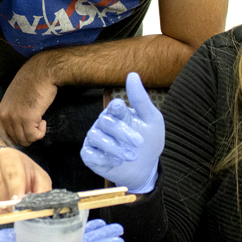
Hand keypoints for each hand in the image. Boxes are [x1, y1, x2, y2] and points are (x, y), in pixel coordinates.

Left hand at [0, 56, 57, 145]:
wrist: (42, 73)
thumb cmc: (32, 83)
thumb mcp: (14, 98)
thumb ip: (12, 112)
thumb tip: (17, 130)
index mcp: (1, 111)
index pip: (2, 134)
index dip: (14, 137)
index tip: (25, 133)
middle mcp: (5, 116)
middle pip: (15, 140)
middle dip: (27, 135)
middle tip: (35, 124)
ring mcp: (15, 118)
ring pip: (25, 140)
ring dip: (35, 133)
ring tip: (39, 120)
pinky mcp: (28, 119)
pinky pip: (34, 136)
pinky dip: (41, 132)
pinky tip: (43, 120)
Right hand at [0, 149, 51, 219]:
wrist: (0, 166)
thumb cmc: (22, 173)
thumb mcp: (38, 177)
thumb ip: (42, 191)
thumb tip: (39, 209)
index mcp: (7, 156)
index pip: (11, 174)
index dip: (16, 190)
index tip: (18, 203)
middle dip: (10, 206)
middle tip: (17, 211)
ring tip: (6, 211)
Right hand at [80, 72, 164, 193]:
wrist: (146, 167)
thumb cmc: (149, 141)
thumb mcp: (152, 120)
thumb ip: (141, 99)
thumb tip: (132, 74)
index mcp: (117, 113)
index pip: (113, 106)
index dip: (116, 108)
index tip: (121, 109)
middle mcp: (103, 124)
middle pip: (105, 121)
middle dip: (122, 132)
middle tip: (139, 143)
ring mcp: (95, 139)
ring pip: (95, 137)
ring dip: (114, 147)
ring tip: (131, 155)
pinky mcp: (90, 155)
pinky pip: (89, 153)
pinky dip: (103, 157)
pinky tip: (117, 161)